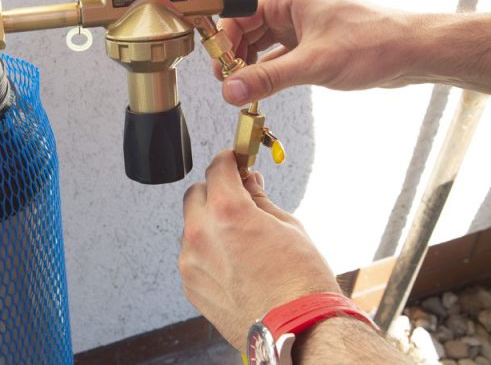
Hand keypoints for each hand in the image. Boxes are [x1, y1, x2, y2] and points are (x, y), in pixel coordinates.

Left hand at [179, 150, 339, 348]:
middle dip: (215, 191)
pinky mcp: (190, 283)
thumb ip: (259, 200)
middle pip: (197, 193)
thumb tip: (249, 182)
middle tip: (238, 200)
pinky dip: (207, 251)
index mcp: (227, 210)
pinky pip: (192, 254)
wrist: (297, 329)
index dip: (228, 161)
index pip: (217, 168)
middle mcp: (201, 232)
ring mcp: (191, 260)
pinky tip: (234, 264)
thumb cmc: (300, 280)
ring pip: (192, 225)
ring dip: (209, 223)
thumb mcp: (288, 226)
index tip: (234, 162)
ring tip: (240, 240)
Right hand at [215, 0, 415, 105]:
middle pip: (244, 31)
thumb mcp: (313, 64)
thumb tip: (231, 90)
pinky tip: (264, 89)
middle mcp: (291, 8)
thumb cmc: (373, 43)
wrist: (412, 52)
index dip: (224, 42)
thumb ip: (268, 78)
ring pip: (259, 45)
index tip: (220, 70)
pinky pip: (277, 56)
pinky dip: (268, 72)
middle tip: (230, 86)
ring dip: (251, 67)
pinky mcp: (310, 43)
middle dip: (235, 58)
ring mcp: (300, 26)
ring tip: (246, 90)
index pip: (238, 16)